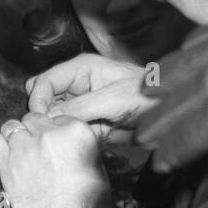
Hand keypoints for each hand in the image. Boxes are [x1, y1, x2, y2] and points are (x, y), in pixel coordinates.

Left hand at [0, 112, 109, 207]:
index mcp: (75, 132)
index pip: (59, 117)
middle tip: (37, 148)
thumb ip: (80, 147)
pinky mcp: (6, 164)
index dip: (55, 130)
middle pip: (33, 118)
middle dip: (34, 131)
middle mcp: (48, 134)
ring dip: (14, 136)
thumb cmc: (86, 203)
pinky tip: (0, 149)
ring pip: (11, 126)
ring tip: (20, 150)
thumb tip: (70, 143)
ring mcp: (24, 148)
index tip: (54, 142)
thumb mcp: (97, 167)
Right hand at [27, 54, 148, 143]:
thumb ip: (80, 107)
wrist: (169, 112)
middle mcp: (77, 84)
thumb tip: (49, 117)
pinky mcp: (88, 121)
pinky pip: (68, 129)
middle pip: (42, 95)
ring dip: (56, 125)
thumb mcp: (113, 99)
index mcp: (81, 69)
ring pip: (53, 114)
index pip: (44, 81)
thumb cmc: (148, 96)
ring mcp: (81, 104)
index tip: (39, 120)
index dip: (38, 100)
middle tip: (50, 127)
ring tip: (68, 134)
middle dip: (42, 112)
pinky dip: (69, 135)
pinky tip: (81, 138)